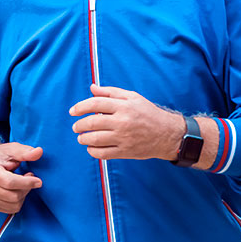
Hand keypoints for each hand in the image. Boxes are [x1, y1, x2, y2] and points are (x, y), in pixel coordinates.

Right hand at [0, 138, 42, 213]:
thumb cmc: (0, 156)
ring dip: (23, 195)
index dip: (27, 183)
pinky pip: (12, 209)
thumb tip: (39, 151)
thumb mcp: (11, 149)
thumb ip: (25, 152)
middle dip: (26, 188)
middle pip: (14, 196)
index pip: (10, 183)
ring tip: (22, 183)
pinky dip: (19, 201)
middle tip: (29, 176)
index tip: (39, 181)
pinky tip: (17, 190)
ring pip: (15, 205)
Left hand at [69, 84, 183, 159]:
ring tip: (82, 137)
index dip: (80, 107)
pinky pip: (102, 154)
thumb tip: (91, 88)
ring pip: (95, 139)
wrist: (167, 134)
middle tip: (76, 127)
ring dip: (83, 139)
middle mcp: (123, 122)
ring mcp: (124, 138)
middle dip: (79, 125)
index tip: (72, 112)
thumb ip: (110, 92)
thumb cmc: (148, 113)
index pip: (94, 104)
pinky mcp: (125, 151)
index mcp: (123, 106)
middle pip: (91, 123)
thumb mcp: (132, 97)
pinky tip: (91, 147)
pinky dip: (92, 151)